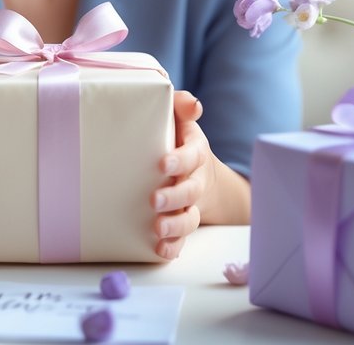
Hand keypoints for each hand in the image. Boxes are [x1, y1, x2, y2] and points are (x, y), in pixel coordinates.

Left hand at [151, 90, 212, 259]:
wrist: (199, 171)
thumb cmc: (179, 138)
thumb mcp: (181, 120)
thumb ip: (181, 107)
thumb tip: (191, 103)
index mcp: (194, 152)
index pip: (192, 155)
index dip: (180, 160)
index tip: (163, 164)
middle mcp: (195, 180)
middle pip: (190, 190)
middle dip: (174, 196)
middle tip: (154, 200)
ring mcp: (191, 204)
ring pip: (190, 218)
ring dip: (175, 225)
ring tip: (158, 228)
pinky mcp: (182, 222)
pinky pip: (183, 238)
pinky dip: (174, 245)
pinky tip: (160, 250)